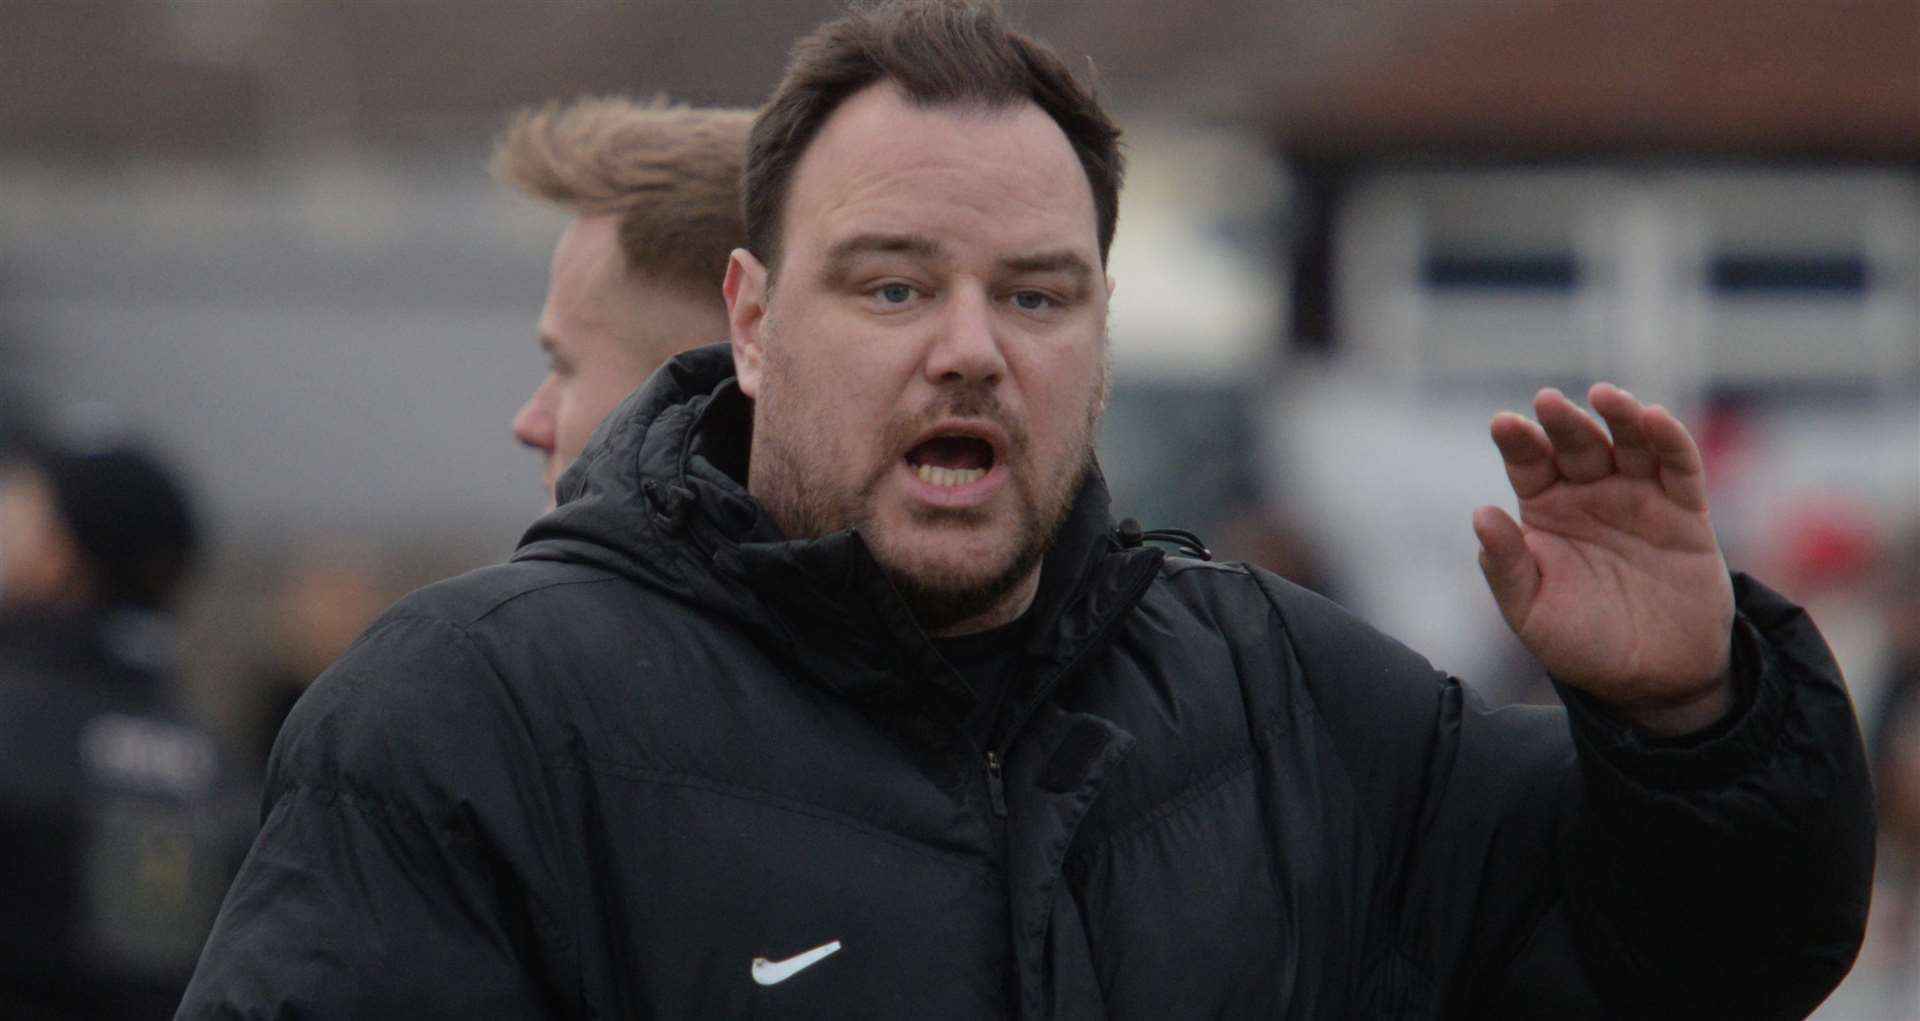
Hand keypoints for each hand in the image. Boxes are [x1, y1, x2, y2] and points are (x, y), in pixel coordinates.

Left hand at [1473, 384, 1735, 735]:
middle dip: (1564, 423)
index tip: (1504, 424)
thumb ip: (1506, 566)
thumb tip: (1480, 514)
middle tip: (1549, 402)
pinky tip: (1653, 418)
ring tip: (1604, 397)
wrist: (1651, 681)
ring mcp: (1638, 499)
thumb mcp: (1531, 611)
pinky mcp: (1685, 513)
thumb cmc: (1580, 642)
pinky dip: (1669, 440)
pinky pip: (1678, 468)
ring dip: (1618, 416)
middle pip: (1576, 446)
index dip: (1518, 442)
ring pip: (1628, 444)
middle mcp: (1590, 495)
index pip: (1529, 464)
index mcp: (1545, 512)